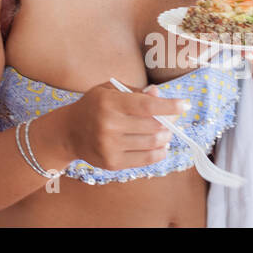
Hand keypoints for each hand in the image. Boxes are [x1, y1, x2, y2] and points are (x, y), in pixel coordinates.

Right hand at [57, 83, 186, 171]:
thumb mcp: (108, 90)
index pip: (146, 106)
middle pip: (152, 126)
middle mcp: (109, 125)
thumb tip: (158, 94)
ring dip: (164, 138)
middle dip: (169, 123)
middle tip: (173, 120)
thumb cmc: (93, 106)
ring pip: (151, 143)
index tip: (184, 105)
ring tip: (165, 133)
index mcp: (109, 103)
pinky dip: (158, 152)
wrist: (68, 132)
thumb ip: (134, 92)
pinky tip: (160, 146)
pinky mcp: (112, 163)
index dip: (168, 106)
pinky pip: (145, 159)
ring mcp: (110, 146)